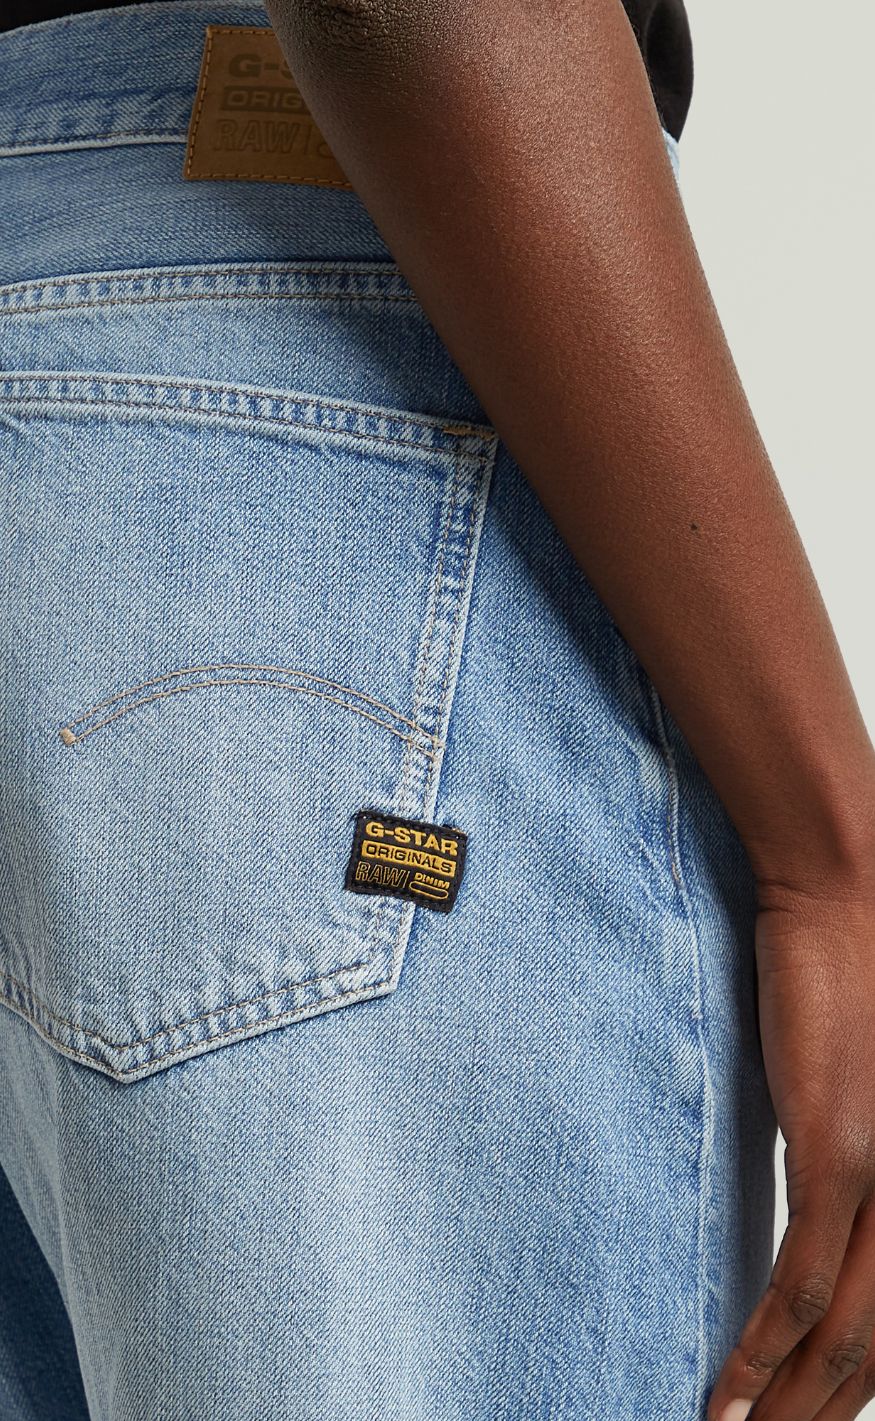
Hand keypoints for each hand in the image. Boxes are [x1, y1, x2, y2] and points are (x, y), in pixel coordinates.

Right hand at [707, 868, 874, 1420]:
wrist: (852, 892)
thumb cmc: (853, 973)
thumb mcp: (857, 1080)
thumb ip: (849, 1151)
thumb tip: (809, 1206)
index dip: (854, 1387)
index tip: (806, 1414)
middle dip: (818, 1412)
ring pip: (844, 1337)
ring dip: (786, 1405)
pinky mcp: (842, 1156)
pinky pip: (803, 1284)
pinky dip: (760, 1352)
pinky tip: (728, 1394)